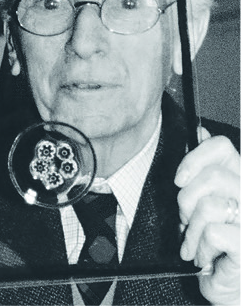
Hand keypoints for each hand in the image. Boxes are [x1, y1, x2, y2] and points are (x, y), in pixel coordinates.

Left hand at [175, 126, 239, 304]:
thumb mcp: (204, 200)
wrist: (228, 286)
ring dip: (190, 229)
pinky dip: (200, 247)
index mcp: (241, 178)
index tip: (179, 179)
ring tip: (194, 243)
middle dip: (186, 201)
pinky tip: (204, 257)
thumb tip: (199, 130)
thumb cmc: (216, 241)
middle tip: (186, 219)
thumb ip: (204, 168)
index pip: (222, 146)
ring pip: (208, 206)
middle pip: (210, 177)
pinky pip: (212, 233)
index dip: (194, 157)